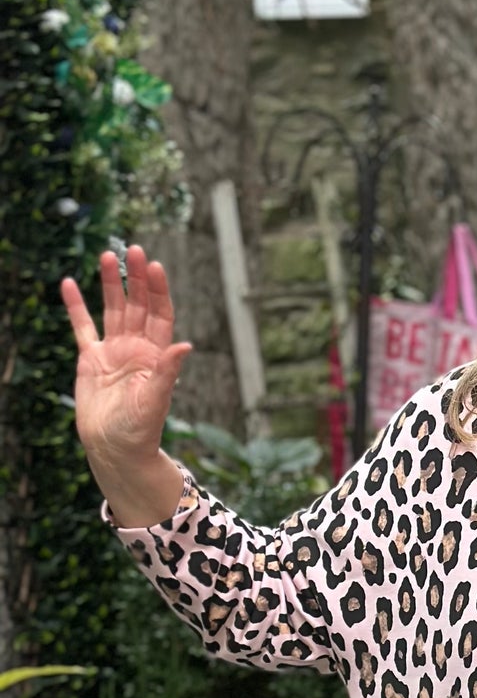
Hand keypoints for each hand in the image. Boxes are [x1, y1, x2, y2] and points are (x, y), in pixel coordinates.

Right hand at [62, 245, 192, 465]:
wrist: (115, 448)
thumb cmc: (141, 430)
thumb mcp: (156, 400)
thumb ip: (168, 372)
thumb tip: (185, 346)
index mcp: (156, 355)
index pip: (160, 315)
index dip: (158, 291)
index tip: (155, 266)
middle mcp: (137, 348)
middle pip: (138, 305)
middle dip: (136, 278)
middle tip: (134, 249)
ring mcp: (113, 351)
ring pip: (113, 310)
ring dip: (110, 284)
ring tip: (107, 256)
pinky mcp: (90, 359)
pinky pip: (82, 327)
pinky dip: (76, 307)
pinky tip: (70, 284)